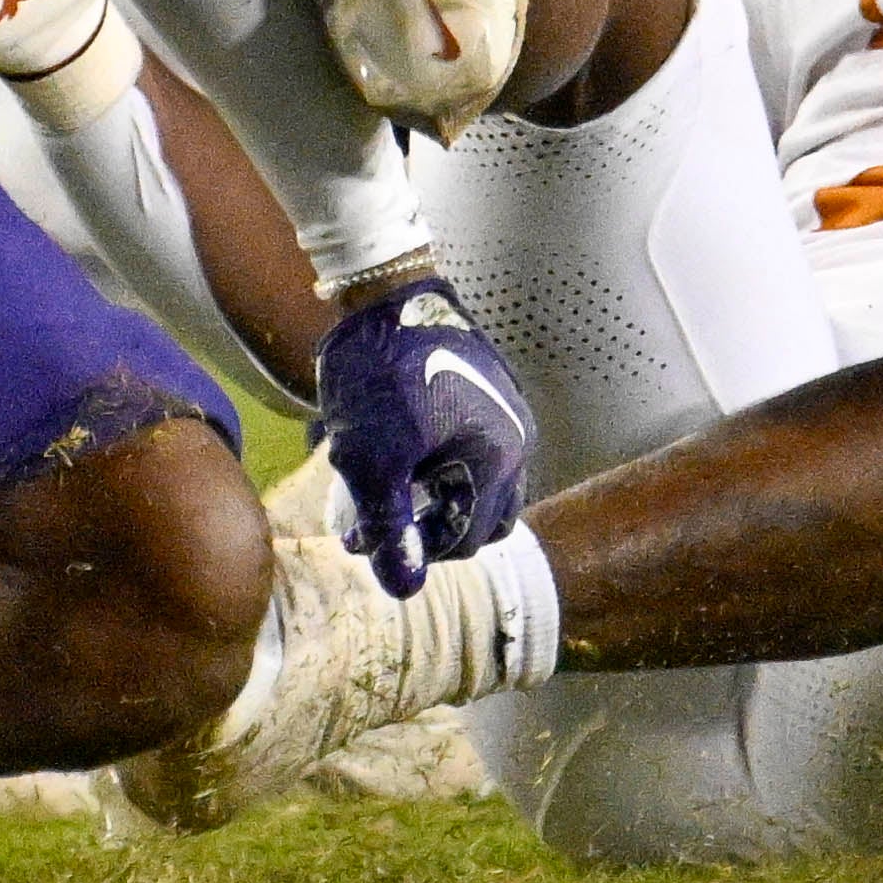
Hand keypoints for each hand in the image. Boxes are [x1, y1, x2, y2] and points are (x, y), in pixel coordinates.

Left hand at [306, 262, 536, 591]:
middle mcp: (518, 438)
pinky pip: (475, 448)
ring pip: (478, 483)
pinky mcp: (491, 387)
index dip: (414, 551)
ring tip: (386, 482)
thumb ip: (391, 530)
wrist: (385, 291)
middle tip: (375, 517)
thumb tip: (404, 591)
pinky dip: (442, 463)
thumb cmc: (379, 375)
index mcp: (499, 460)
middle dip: (428, 526)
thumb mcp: (372, 461)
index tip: (365, 537)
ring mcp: (508, 410)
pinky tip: (400, 446)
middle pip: (481, 517)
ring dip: (436, 496)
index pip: (467, 540)